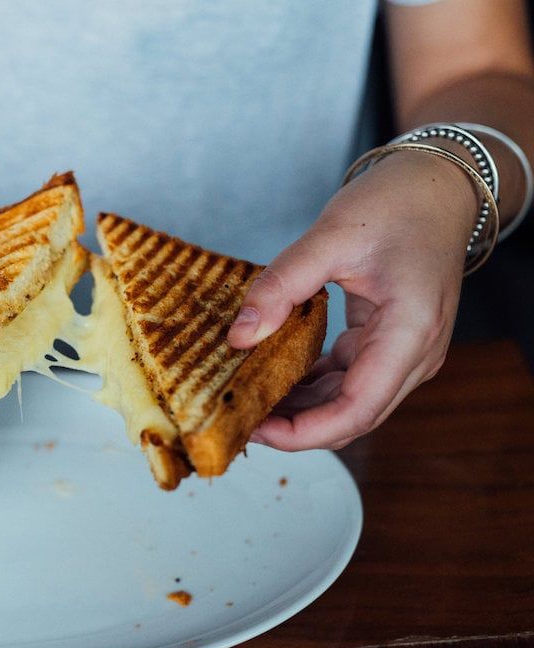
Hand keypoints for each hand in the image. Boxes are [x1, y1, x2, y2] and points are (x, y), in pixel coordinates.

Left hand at [227, 150, 476, 449]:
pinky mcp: (389, 343)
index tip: (259, 429)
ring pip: (349, 403)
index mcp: (409, 331)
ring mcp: (405, 352)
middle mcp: (415, 353)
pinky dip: (312, 386)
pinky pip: (349, 380)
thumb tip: (239, 337)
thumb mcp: (331, 236)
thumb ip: (281, 286)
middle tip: (239, 418)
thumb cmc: (398, 204)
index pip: (358, 409)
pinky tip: (272, 380)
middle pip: (352, 416)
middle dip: (296, 426)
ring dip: (302, 409)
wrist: (437, 186)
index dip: (307, 431)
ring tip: (248, 401)